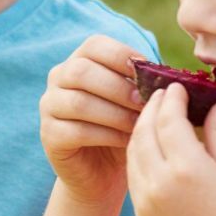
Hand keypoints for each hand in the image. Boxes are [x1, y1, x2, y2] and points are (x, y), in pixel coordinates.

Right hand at [40, 34, 147, 206]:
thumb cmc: (125, 127)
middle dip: (118, 87)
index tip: (147, 73)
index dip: (121, 55)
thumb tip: (167, 74)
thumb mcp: (136, 100)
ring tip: (139, 124)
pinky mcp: (48, 135)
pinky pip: (76, 131)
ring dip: (115, 113)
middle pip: (81, 71)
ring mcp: (49, 107)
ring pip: (78, 102)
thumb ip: (144, 82)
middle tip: (145, 103)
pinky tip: (126, 140)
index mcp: (79, 61)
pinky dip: (106, 135)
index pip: (94, 45)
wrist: (104, 170)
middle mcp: (58, 79)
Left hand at [127, 84, 215, 215]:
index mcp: (187, 168)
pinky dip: (138, 154)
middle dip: (151, 109)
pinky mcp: (140, 214)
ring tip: (154, 117)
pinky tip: (151, 148)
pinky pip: (133, 174)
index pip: (168, 119)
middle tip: (162, 95)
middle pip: (144, 131)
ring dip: (140, 130)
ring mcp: (145, 199)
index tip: (178, 86)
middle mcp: (159, 181)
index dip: (172, 98)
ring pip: (133, 152)